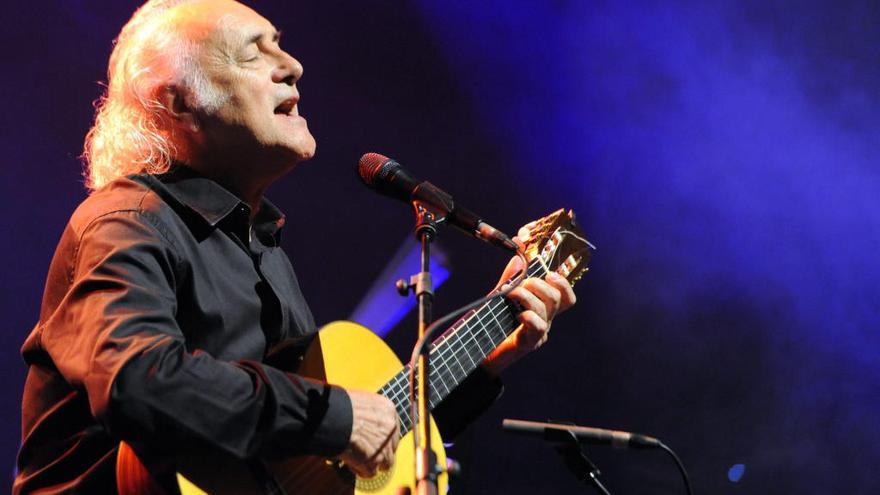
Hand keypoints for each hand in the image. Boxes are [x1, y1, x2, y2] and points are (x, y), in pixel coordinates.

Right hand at [338, 390, 399, 477]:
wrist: (331, 417)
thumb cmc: (339, 407)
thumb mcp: (360, 401)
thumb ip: (368, 413)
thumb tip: (363, 422)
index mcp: (387, 409)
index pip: (392, 428)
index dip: (381, 436)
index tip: (373, 439)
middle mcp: (390, 428)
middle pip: (391, 446)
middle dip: (379, 450)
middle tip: (364, 450)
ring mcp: (384, 446)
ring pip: (386, 462)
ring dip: (372, 463)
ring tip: (357, 459)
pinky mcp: (373, 462)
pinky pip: (371, 472)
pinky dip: (360, 470)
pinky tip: (350, 463)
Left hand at [483, 224, 576, 374]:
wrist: (478, 352)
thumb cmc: (492, 324)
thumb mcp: (501, 297)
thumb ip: (510, 279)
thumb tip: (517, 257)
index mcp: (543, 310)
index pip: (565, 296)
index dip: (562, 281)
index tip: (548, 271)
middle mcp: (545, 321)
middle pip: (556, 298)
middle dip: (538, 283)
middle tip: (520, 282)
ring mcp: (538, 333)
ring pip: (546, 309)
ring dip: (527, 295)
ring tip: (510, 292)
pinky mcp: (529, 343)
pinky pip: (538, 327)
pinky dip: (529, 316)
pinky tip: (518, 314)